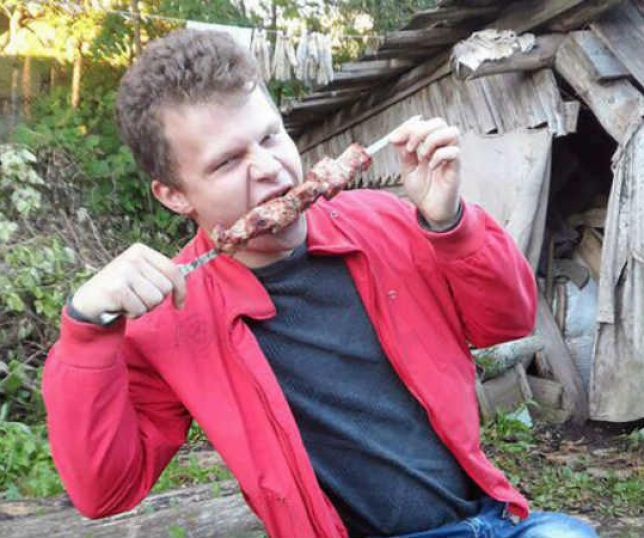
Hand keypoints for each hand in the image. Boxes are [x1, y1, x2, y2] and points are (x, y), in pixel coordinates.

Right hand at [71, 243, 185, 321]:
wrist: (89, 300)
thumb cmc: (121, 288)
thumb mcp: (141, 275)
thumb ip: (160, 275)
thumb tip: (184, 282)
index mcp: (141, 250)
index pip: (172, 270)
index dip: (181, 290)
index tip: (179, 303)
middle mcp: (133, 257)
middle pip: (165, 288)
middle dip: (155, 300)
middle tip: (137, 297)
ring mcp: (124, 271)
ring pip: (155, 299)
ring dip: (144, 307)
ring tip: (129, 301)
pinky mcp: (117, 288)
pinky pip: (140, 308)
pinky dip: (133, 313)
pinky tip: (121, 307)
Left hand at [389, 117, 460, 226]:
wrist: (430, 210)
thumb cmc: (422, 190)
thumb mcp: (407, 169)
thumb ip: (403, 152)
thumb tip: (395, 137)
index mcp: (428, 144)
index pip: (423, 123)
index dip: (407, 127)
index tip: (394, 139)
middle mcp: (441, 147)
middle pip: (439, 122)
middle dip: (420, 130)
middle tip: (410, 148)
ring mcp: (450, 156)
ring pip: (452, 131)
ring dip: (432, 140)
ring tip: (422, 157)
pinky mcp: (456, 167)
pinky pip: (454, 152)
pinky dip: (440, 157)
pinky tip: (432, 168)